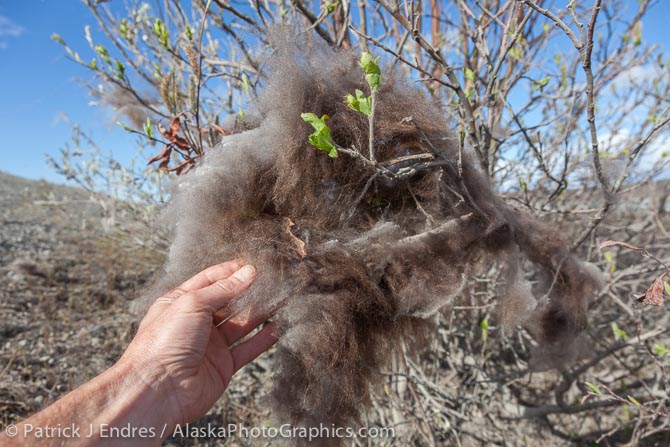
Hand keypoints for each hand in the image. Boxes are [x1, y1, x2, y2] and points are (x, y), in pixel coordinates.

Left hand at [118, 259, 276, 427]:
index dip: (231, 272)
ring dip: (261, 312)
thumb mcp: (192, 303)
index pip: (210, 281)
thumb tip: (248, 272)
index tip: (253, 263)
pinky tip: (277, 327)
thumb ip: (223, 289)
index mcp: (181, 303)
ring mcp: (210, 345)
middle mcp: (196, 323)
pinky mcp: (223, 366)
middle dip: (249, 290)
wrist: (158, 390)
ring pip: (241, 324)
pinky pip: (247, 349)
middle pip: (228, 302)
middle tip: (273, 279)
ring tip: (282, 298)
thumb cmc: (164, 342)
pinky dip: (263, 339)